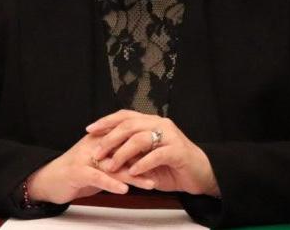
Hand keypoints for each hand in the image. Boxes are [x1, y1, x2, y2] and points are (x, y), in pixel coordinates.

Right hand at [25, 132, 154, 204]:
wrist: (49, 180)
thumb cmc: (77, 173)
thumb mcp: (100, 163)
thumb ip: (118, 160)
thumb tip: (143, 160)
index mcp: (101, 139)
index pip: (127, 140)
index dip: (146, 148)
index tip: (165, 156)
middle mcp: (94, 145)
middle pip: (124, 151)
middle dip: (146, 161)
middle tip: (163, 170)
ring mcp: (85, 157)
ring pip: (114, 165)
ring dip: (134, 175)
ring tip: (150, 184)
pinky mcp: (77, 171)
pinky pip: (98, 177)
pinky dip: (112, 183)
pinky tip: (124, 189)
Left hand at [86, 110, 219, 196]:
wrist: (200, 173)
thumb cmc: (171, 165)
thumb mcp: (146, 158)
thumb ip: (130, 153)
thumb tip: (105, 155)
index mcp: (150, 122)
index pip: (124, 116)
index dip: (106, 121)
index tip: (89, 129)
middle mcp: (159, 124)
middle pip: (128, 125)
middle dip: (110, 139)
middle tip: (96, 152)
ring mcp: (170, 136)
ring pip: (140, 139)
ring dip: (122, 153)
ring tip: (111, 165)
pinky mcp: (178, 151)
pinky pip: (156, 155)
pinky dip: (142, 163)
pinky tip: (133, 171)